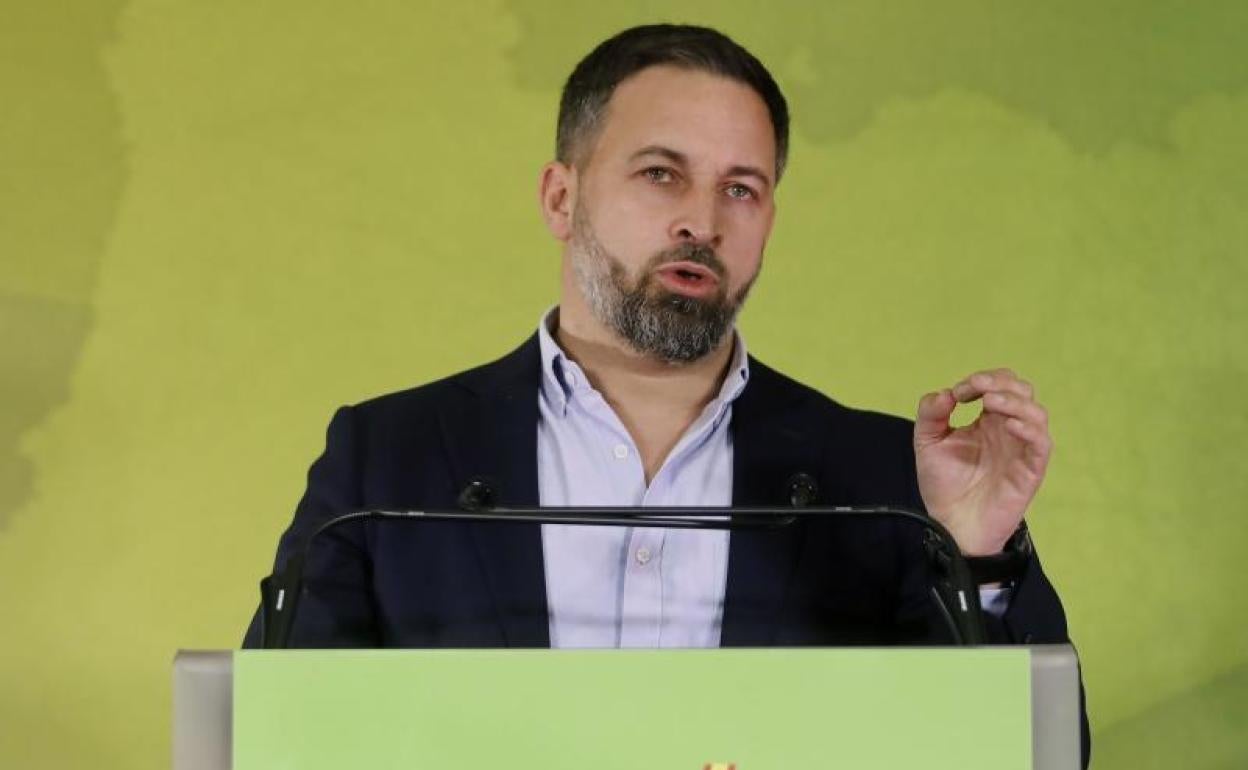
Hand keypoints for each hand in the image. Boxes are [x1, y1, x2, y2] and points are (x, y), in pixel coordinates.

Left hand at [913, 368, 1051, 555]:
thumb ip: (930, 414)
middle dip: (1000, 382)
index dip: (982, 379)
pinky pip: (1042, 444)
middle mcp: (1008, 430)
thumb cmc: (944, 485)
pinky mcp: (1030, 471)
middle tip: (977, 390)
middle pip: (1022, 390)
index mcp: (987, 420)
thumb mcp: (927, 443)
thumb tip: (944, 393)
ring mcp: (1021, 449)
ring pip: (1036, 413)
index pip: (999, 385)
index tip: (958, 393)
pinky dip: (1029, 429)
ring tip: (990, 402)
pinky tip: (1009, 425)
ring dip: (1015, 401)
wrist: (951, 524)